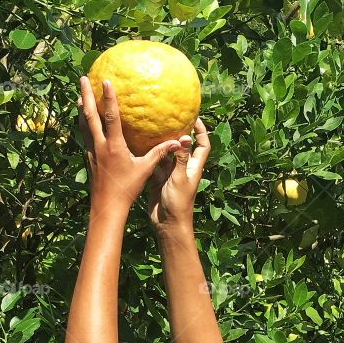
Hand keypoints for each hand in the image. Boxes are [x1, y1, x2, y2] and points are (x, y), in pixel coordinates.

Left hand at [77, 75, 181, 210]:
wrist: (107, 206)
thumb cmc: (127, 189)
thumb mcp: (145, 170)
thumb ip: (159, 153)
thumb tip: (177, 142)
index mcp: (114, 146)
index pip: (110, 116)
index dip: (108, 97)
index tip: (106, 80)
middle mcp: (99, 145)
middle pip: (89, 115)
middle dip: (85, 95)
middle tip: (83, 78)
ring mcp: (91, 150)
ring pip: (83, 123)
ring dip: (80, 107)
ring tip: (79, 93)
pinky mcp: (88, 157)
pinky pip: (84, 134)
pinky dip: (82, 122)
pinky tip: (83, 119)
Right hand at [147, 118, 209, 233]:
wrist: (167, 224)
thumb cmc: (178, 203)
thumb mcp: (179, 178)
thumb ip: (181, 158)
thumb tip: (186, 136)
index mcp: (193, 167)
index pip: (202, 145)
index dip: (201, 131)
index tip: (194, 118)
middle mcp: (182, 168)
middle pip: (182, 147)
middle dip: (177, 133)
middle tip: (167, 119)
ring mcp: (169, 174)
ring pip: (166, 154)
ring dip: (161, 144)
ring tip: (152, 129)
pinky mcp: (157, 180)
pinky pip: (154, 165)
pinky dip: (150, 157)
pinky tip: (141, 146)